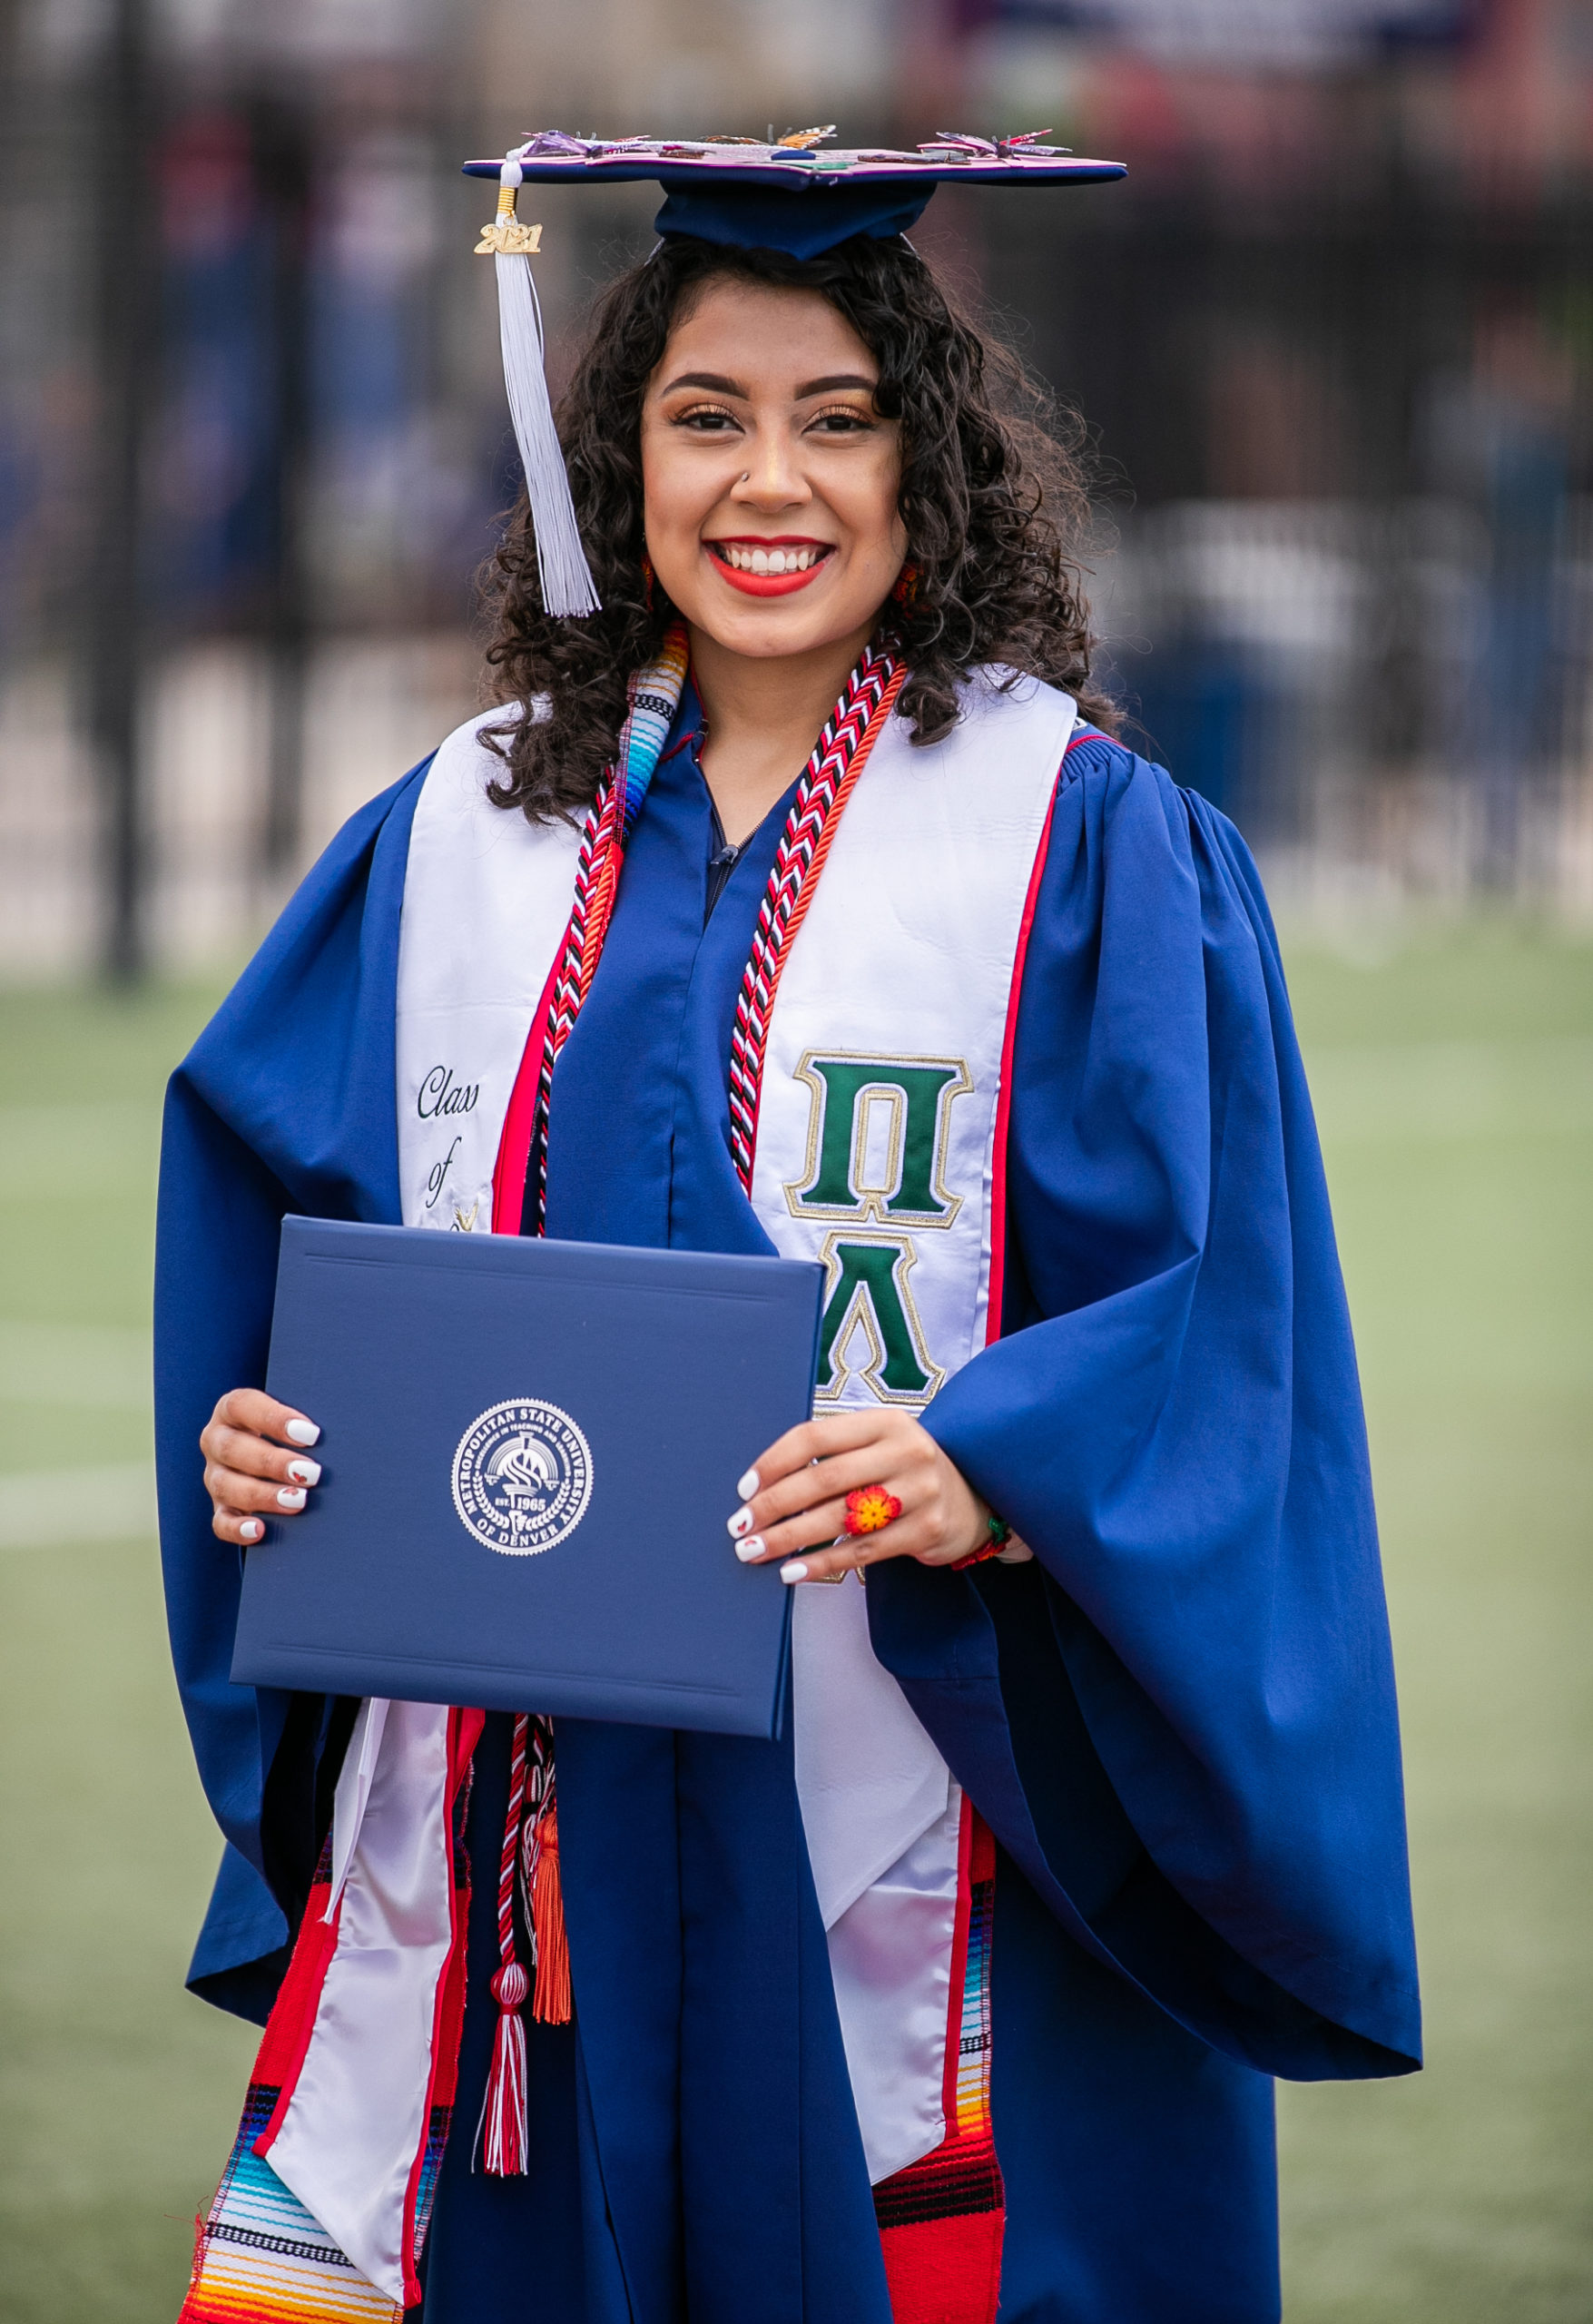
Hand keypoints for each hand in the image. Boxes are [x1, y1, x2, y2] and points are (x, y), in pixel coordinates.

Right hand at [200, 1389, 322, 1546]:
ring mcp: (215, 1476)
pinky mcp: (220, 1507)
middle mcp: (217, 1441)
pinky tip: (260, 1530)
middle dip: (274, 1463)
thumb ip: (305, 1420)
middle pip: (233, 1448)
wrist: (274, 1454)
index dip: (275, 1420)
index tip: (311, 1435)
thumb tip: (341, 1432)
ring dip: (263, 1495)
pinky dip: (237, 1528)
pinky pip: (220, 1522)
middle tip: (311, 1473)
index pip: (242, 1406)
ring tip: (299, 1500)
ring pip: (226, 1486)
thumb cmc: (293, 1429)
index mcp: (232, 1410)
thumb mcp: (294, 1416)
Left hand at [726, 1408, 987, 1583]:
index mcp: (885, 1422)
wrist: (975, 1496)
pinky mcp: (927, 1530)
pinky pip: (863, 1551)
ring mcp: (920, 1492)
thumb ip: (835, 1453)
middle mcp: (906, 1451)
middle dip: (774, 1506)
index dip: (774, 1463)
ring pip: (841, 1519)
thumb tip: (763, 1484)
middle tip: (741, 1526)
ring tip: (755, 1551)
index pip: (816, 1437)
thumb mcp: (879, 1444)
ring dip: (789, 1538)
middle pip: (824, 1480)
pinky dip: (823, 1563)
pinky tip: (792, 1571)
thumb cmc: (906, 1469)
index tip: (744, 1489)